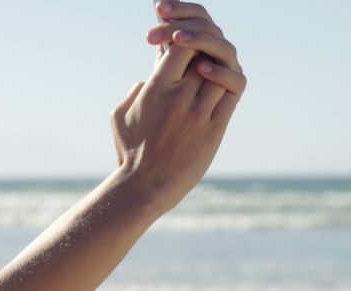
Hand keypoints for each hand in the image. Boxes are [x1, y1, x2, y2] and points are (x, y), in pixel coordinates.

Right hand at [110, 1, 245, 213]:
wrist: (144, 188)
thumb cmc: (129, 154)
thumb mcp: (119, 117)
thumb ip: (133, 93)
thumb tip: (146, 80)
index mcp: (155, 89)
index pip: (181, 46)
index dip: (186, 42)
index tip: (184, 51)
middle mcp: (178, 98)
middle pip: (204, 56)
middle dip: (204, 55)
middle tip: (202, 60)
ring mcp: (198, 114)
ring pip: (221, 74)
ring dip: (219, 71)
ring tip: (211, 77)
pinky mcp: (214, 131)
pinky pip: (231, 96)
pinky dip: (229, 86)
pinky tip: (222, 90)